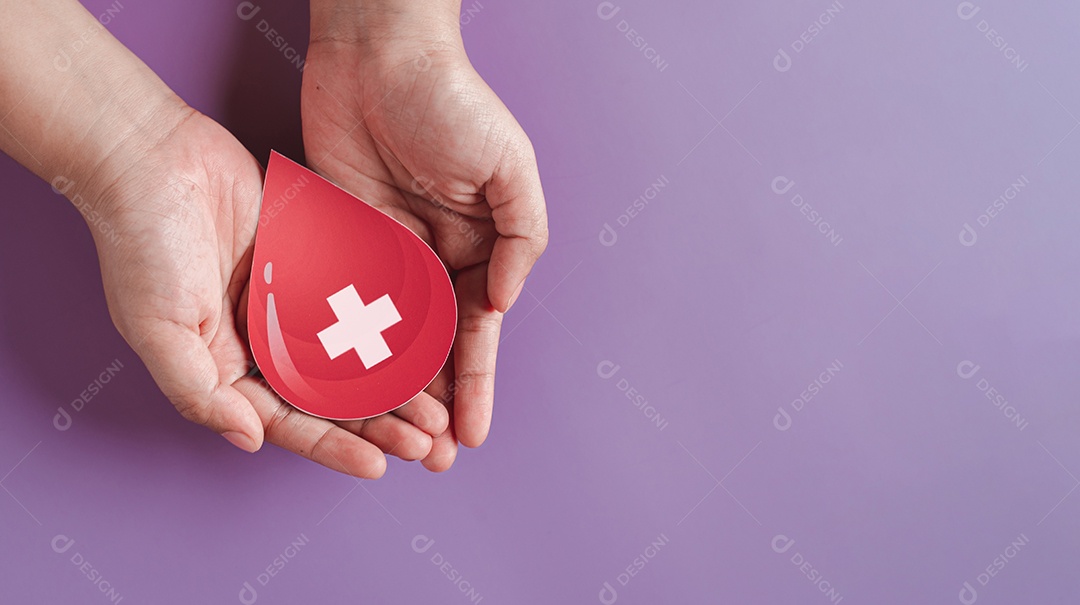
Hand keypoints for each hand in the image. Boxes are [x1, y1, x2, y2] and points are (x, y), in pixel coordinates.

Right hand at [88, 105, 446, 477]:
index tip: (379, 466)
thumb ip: (200, 392)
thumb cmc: (141, 245)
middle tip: (428, 443)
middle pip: (334, 395)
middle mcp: (265, 340)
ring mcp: (293, 300)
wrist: (151, 155)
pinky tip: (430, 341)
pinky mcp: (315, 259)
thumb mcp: (158, 330)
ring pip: (357, 352)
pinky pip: (362, 298)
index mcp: (228, 366)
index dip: (333, 446)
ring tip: (439, 405)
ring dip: (397, 381)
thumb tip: (250, 441)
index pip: (290, 421)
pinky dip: (394, 321)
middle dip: (380, 423)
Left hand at [302, 17, 548, 469]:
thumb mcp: (510, 168)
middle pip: (433, 348)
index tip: (472, 434)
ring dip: (390, 392)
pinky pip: (339, 306)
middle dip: (436, 404)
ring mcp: (382, 255)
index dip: (475, 384)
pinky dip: (342, 347)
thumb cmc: (452, 102)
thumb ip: (523, 238)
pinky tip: (342, 390)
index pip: (476, 332)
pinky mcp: (335, 242)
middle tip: (431, 458)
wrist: (377, 54)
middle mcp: (432, 259)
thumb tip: (506, 302)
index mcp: (479, 247)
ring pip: (385, 339)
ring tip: (392, 442)